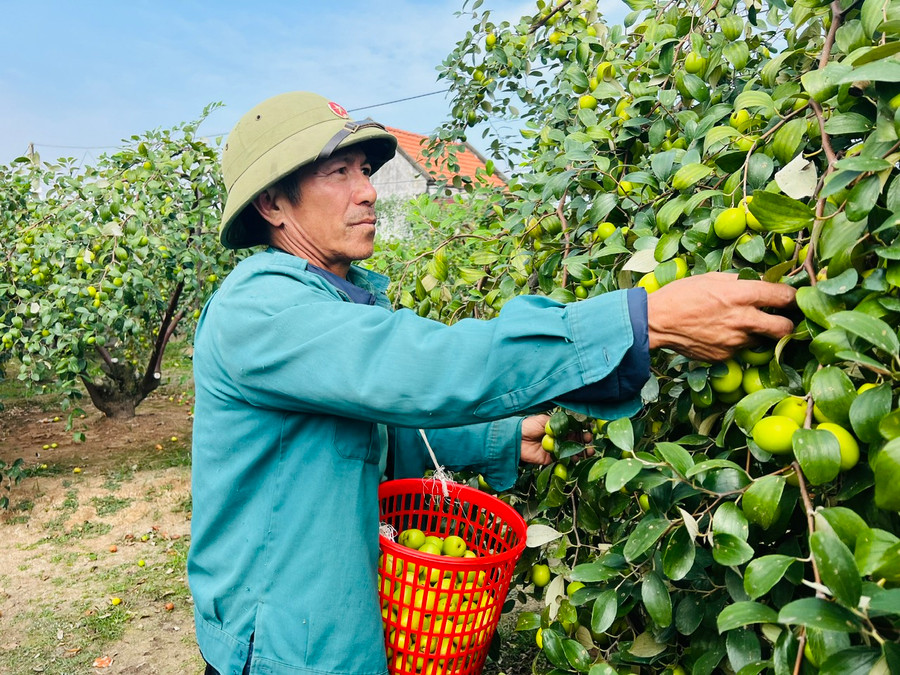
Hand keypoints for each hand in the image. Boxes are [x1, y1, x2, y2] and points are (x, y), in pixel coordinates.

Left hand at [520, 414, 592, 465]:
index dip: (581, 431)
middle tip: (589, 441)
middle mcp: (558, 439)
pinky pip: (562, 461)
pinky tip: (577, 459)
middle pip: (574, 442)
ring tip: (587, 452)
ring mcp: (555, 450)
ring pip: (571, 452)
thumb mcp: (544, 420)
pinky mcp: (550, 460)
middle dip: (583, 442)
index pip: (573, 430)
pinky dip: (570, 461)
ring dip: (580, 452)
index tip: (588, 431)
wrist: (515, 438)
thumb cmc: (529, 425)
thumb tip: (572, 425)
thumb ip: (558, 423)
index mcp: (557, 428)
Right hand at [646, 272, 796, 361]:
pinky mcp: (725, 356)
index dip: (793, 297)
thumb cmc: (681, 294)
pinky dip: (735, 342)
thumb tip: (761, 282)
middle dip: (788, 324)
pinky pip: (739, 349)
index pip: (784, 297)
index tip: (792, 297)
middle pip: (785, 328)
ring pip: (761, 340)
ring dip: (756, 333)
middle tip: (781, 319)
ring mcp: (735, 341)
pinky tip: (719, 334)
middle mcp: (743, 320)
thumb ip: (741, 282)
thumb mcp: (712, 278)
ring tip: (738, 325)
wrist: (656, 322)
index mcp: (742, 295)